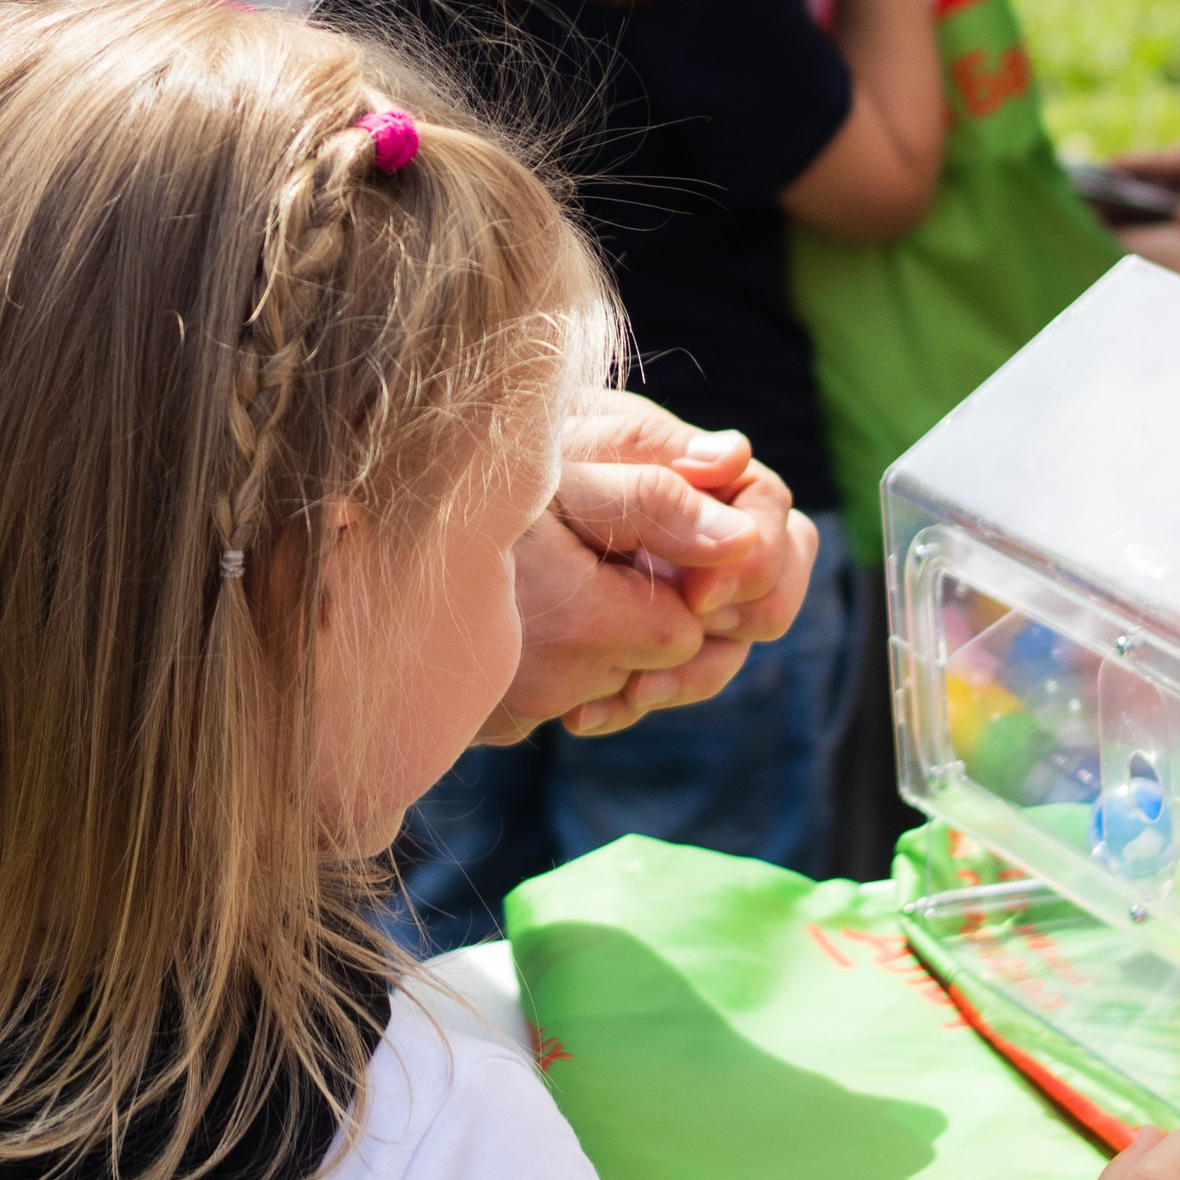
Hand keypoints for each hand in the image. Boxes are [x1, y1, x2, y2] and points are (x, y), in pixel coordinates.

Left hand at [494, 393, 815, 743]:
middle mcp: (683, 522)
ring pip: (724, 642)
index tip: (701, 601)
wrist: (412, 573)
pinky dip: (633, 697)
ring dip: (680, 677)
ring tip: (619, 695)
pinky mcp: (631, 633)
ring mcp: (664, 580)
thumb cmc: (486, 500)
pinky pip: (667, 678)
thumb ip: (651, 490)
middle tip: (660, 666)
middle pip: (767, 581)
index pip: (767, 509)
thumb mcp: (563, 486)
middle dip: (732, 630)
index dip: (757, 560)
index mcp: (676, 466)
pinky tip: (583, 713)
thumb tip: (738, 482)